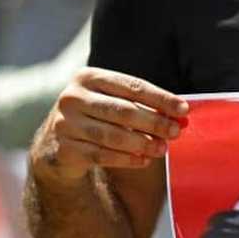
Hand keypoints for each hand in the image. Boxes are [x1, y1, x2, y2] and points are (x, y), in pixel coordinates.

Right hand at [31, 68, 188, 184]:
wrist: (55, 144)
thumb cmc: (96, 117)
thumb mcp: (112, 103)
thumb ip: (143, 106)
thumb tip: (180, 115)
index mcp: (88, 77)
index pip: (132, 86)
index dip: (160, 98)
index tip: (183, 109)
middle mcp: (73, 97)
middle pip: (123, 110)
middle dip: (154, 122)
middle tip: (176, 131)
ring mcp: (65, 123)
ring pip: (112, 135)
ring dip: (142, 143)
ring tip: (163, 149)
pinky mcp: (63, 148)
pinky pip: (102, 155)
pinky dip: (126, 159)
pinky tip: (144, 160)